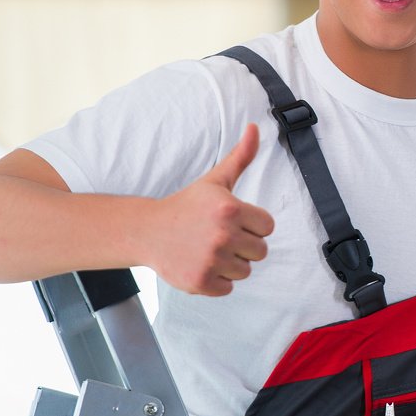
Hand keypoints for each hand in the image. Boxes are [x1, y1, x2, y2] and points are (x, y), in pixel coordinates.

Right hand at [145, 123, 274, 295]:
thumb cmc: (187, 205)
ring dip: (231, 263)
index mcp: (230, 209)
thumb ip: (241, 156)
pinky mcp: (201, 282)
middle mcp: (223, 235)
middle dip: (243, 245)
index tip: (231, 220)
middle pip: (260, 251)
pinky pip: (228, 288)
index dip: (252, 224)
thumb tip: (254, 127)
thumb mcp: (215, 180)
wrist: (148, 231)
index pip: (267, 227)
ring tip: (208, 249)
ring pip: (245, 271)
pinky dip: (217, 280)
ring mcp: (211, 260)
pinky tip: (200, 263)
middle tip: (218, 236)